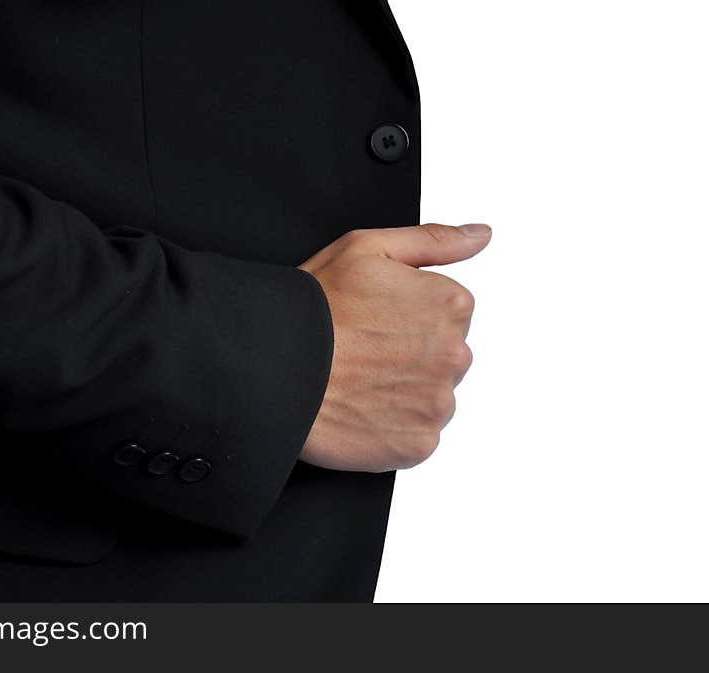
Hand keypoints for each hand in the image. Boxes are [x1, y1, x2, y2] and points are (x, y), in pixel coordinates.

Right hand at [298, 223, 491, 471]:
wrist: (273, 367)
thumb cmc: (313, 308)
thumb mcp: (368, 249)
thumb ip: (434, 241)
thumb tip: (481, 235)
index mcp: (450, 305)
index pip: (447, 314)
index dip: (405, 315)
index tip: (373, 321)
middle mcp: (455, 355)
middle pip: (442, 356)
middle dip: (408, 355)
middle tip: (361, 352)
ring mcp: (438, 404)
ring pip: (429, 397)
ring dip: (400, 393)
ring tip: (356, 382)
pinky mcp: (419, 445)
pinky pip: (414, 436)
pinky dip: (390, 428)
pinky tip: (359, 409)